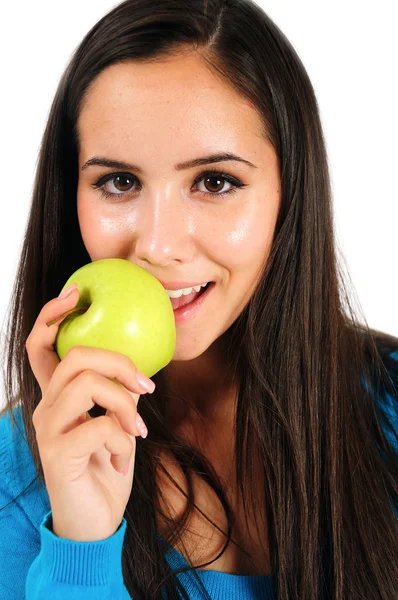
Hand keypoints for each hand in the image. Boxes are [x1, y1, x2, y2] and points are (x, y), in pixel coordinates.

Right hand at [25, 284, 154, 541]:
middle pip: (75, 356)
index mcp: (58, 397)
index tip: (77, 293)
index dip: (53, 315)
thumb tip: (138, 369)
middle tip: (145, 385)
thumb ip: (116, 394)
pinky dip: (123, 439)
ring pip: (87, 384)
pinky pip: (100, 425)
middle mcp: (46, 408)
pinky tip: (121, 458)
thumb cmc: (106, 467)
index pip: (41, 345)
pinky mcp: (58, 455)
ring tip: (137, 430)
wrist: (95, 521)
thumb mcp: (116, 423)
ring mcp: (48, 430)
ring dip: (124, 403)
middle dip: (118, 362)